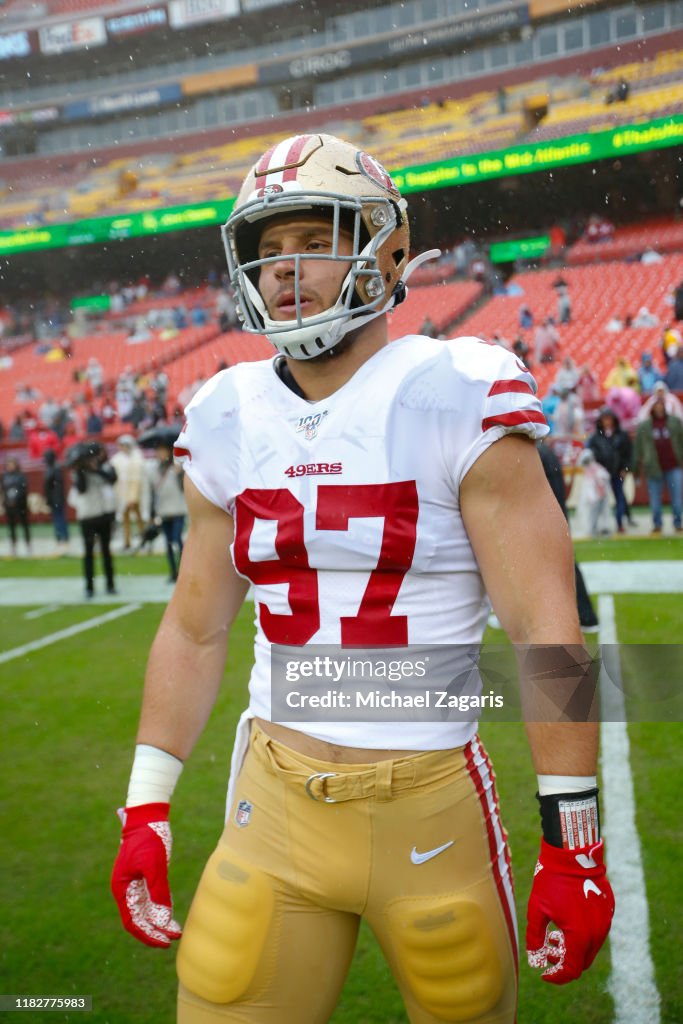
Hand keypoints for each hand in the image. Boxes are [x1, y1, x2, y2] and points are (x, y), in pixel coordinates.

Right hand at [111, 803, 181, 947]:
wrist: (148, 817)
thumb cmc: (148, 839)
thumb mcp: (153, 865)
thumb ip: (157, 891)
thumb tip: (163, 919)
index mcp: (122, 888)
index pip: (132, 921)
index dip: (147, 934)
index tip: (163, 941)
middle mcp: (126, 889)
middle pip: (139, 918)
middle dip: (155, 930)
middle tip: (173, 939)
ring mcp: (135, 883)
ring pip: (146, 910)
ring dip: (160, 922)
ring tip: (175, 931)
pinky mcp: (145, 876)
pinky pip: (152, 899)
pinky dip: (161, 908)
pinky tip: (172, 915)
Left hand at [526, 838, 613, 983]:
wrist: (572, 855)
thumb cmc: (552, 881)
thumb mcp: (537, 909)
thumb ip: (535, 937)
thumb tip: (534, 958)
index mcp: (580, 937)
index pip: (571, 971)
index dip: (556, 976)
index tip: (544, 972)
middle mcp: (597, 933)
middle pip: (582, 961)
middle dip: (564, 961)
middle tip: (547, 950)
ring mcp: (605, 922)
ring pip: (590, 947)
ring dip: (573, 947)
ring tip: (555, 935)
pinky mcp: (608, 911)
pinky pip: (597, 931)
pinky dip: (583, 934)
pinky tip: (567, 921)